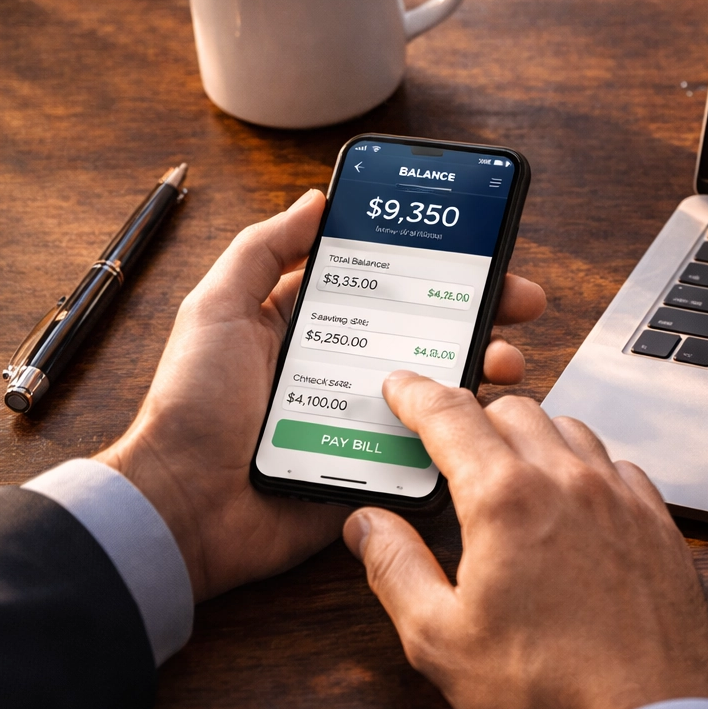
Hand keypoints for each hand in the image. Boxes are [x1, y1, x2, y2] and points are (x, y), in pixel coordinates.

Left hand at [96, 189, 547, 600]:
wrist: (186, 507)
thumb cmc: (193, 406)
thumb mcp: (217, 310)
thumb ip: (263, 251)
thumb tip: (316, 201)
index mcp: (310, 327)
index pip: (388, 286)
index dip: (435, 267)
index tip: (479, 251)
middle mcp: (346, 369)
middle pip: (429, 330)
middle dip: (481, 311)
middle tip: (521, 301)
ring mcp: (367, 420)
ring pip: (443, 386)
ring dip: (484, 365)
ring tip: (506, 359)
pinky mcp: (379, 469)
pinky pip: (434, 446)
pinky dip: (467, 430)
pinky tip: (489, 414)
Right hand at [344, 375, 707, 708]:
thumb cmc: (547, 690)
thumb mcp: (441, 639)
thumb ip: (396, 570)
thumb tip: (368, 526)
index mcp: (506, 499)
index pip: (450, 416)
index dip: (417, 394)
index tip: (401, 387)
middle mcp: (569, 481)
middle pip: (514, 409)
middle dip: (474, 416)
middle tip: (451, 444)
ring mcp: (621, 496)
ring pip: (571, 428)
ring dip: (534, 435)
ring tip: (511, 470)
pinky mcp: (657, 520)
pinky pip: (617, 465)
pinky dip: (586, 466)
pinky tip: (575, 500)